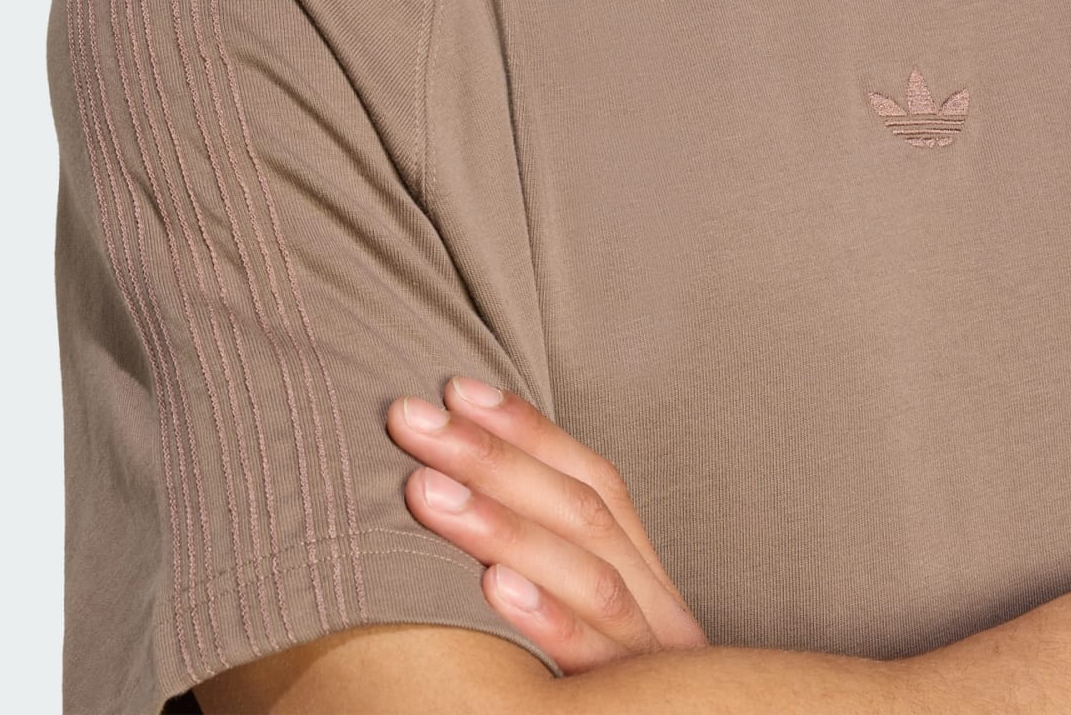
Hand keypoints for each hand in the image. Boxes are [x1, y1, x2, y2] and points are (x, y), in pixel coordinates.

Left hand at [386, 375, 708, 674]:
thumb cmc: (595, 702)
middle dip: (494, 456)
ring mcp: (650, 665)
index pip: (596, 480)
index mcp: (645, 580)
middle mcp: (658, 612)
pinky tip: (492, 591)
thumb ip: (545, 569)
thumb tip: (448, 488)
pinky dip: (546, 620)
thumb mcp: (586, 631)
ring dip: (502, 524)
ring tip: (425, 491)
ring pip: (589, 575)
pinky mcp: (631, 710)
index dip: (528, 430)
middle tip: (412, 419)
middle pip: (584, 511)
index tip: (456, 388)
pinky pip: (595, 663)